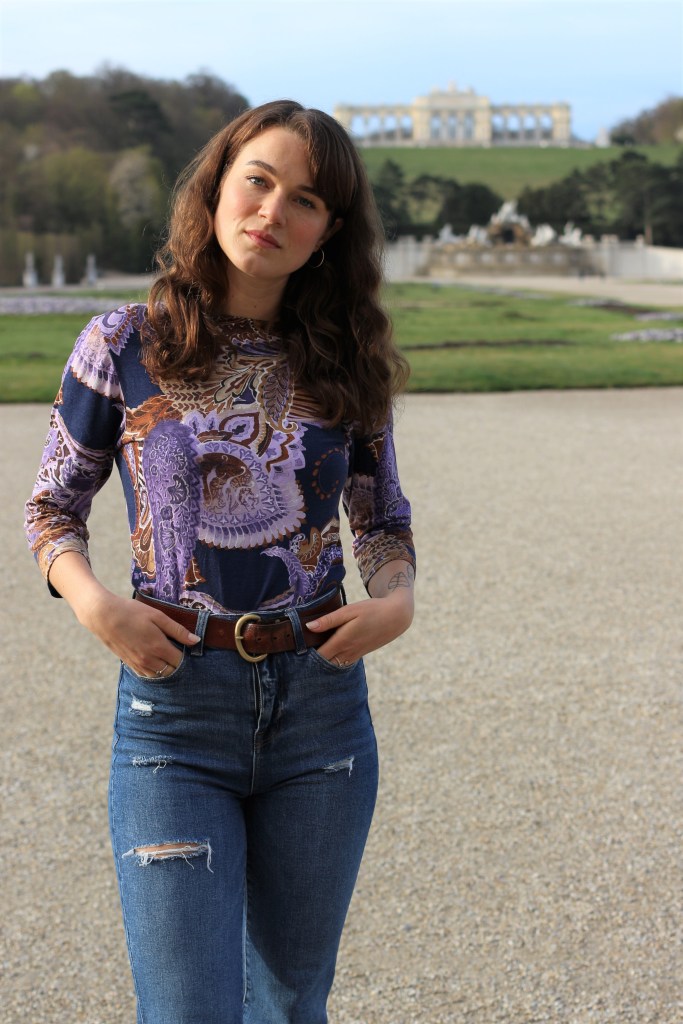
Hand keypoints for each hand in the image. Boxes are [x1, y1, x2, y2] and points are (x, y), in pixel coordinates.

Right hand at [80, 591, 199, 677]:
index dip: (186, 655)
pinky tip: (155, 661)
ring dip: (166, 670)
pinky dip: (154, 672)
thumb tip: (196, 641)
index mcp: (159, 647)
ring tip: (167, 657)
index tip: (187, 647)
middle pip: (171, 672)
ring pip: (159, 676)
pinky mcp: (129, 664)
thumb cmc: (131, 612)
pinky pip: (146, 675)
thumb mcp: (157, 616)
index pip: (180, 661)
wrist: (103, 616)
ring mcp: (138, 664)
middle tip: (178, 652)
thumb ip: (178, 630)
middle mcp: (149, 660)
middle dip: (178, 665)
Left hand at [306, 588, 413, 665]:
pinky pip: (341, 662)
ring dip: (321, 662)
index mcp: (343, 641)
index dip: (305, 656)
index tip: (294, 650)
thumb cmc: (371, 610)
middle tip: (296, 655)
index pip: (318, 657)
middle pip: (324, 664)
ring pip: (332, 665)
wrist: (396, 616)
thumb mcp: (349, 610)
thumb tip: (308, 627)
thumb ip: (329, 620)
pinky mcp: (359, 654)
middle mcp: (348, 652)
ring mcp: (354, 655)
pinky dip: (332, 660)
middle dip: (311, 662)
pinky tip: (326, 651)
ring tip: (308, 654)